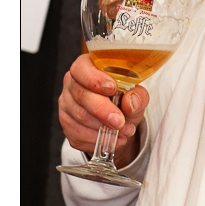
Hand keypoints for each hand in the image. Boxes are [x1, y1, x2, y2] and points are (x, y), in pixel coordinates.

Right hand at [59, 53, 148, 168]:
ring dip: (103, 127)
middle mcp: (72, 83)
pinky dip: (97, 138)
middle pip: (81, 95)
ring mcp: (67, 104)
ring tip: (123, 131)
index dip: (95, 79)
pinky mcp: (67, 124)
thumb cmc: (125, 100)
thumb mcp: (137, 95)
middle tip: (119, 121)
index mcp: (88, 66)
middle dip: (102, 110)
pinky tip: (112, 138)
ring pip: (80, 116)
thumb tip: (130, 103)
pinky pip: (78, 133)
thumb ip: (138, 96)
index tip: (112, 89)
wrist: (119, 121)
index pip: (82, 69)